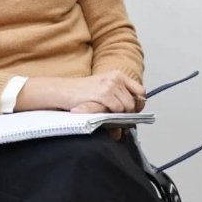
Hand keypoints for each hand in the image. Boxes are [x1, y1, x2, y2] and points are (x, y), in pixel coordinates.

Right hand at [16, 70, 145, 114]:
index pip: (140, 91)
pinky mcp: (104, 93)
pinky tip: (105, 122)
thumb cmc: (78, 94)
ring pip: (127, 107)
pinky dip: (114, 118)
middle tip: (121, 126)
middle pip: (134, 101)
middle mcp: (116, 78)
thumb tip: (128, 118)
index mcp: (118, 75)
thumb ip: (115, 98)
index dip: (138, 105)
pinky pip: (117, 109)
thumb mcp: (100, 90)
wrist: (61, 91)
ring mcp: (110, 85)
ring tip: (112, 127)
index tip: (133, 114)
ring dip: (121, 119)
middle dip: (129, 116)